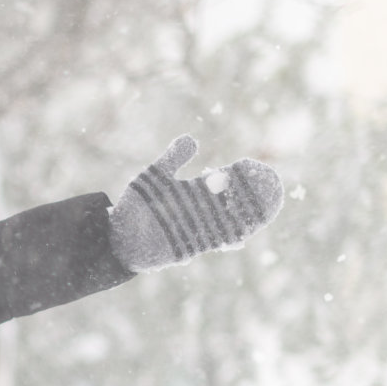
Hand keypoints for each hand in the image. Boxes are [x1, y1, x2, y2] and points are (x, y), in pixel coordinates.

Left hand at [108, 135, 283, 272]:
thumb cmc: (135, 207)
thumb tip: (192, 139)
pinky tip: (242, 233)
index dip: (241, 174)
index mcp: (196, 193)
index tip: (248, 164)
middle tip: (269, 184)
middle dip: (254, 194)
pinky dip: (231, 237)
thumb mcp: (155, 177)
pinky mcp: (192, 246)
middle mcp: (202, 211)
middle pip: (237, 202)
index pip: (227, 181)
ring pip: (234, 222)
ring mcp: (199, 229)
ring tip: (267, 207)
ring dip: (250, 215)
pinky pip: (217, 242)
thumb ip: (173, 159)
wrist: (117, 237)